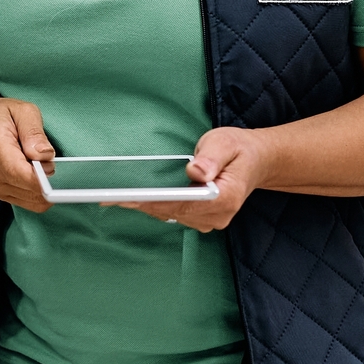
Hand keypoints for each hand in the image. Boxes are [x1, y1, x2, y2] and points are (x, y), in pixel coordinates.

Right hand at [0, 97, 55, 212]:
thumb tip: (44, 155)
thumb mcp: (22, 111)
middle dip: (46, 177)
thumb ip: (34, 132)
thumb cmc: (0, 117)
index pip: (17, 171)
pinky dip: (38, 192)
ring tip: (39, 164)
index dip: (39, 177)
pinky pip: (29, 202)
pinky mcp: (0, 193)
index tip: (53, 169)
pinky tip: (36, 175)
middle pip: (26, 187)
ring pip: (31, 198)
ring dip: (43, 185)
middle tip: (48, 159)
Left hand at [122, 127, 257, 232]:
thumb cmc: (239, 150)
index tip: (129, 197)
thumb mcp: (226, 142)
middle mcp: (217, 215)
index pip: (183, 204)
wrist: (255, 161)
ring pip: (170, 216)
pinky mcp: (201, 219)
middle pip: (172, 212)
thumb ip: (211, 157)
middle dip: (141, 202)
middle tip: (108, 195)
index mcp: (225, 198)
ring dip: (145, 205)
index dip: (154, 201)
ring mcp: (210, 220)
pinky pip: (173, 215)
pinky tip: (136, 196)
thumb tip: (196, 171)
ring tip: (115, 195)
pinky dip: (155, 205)